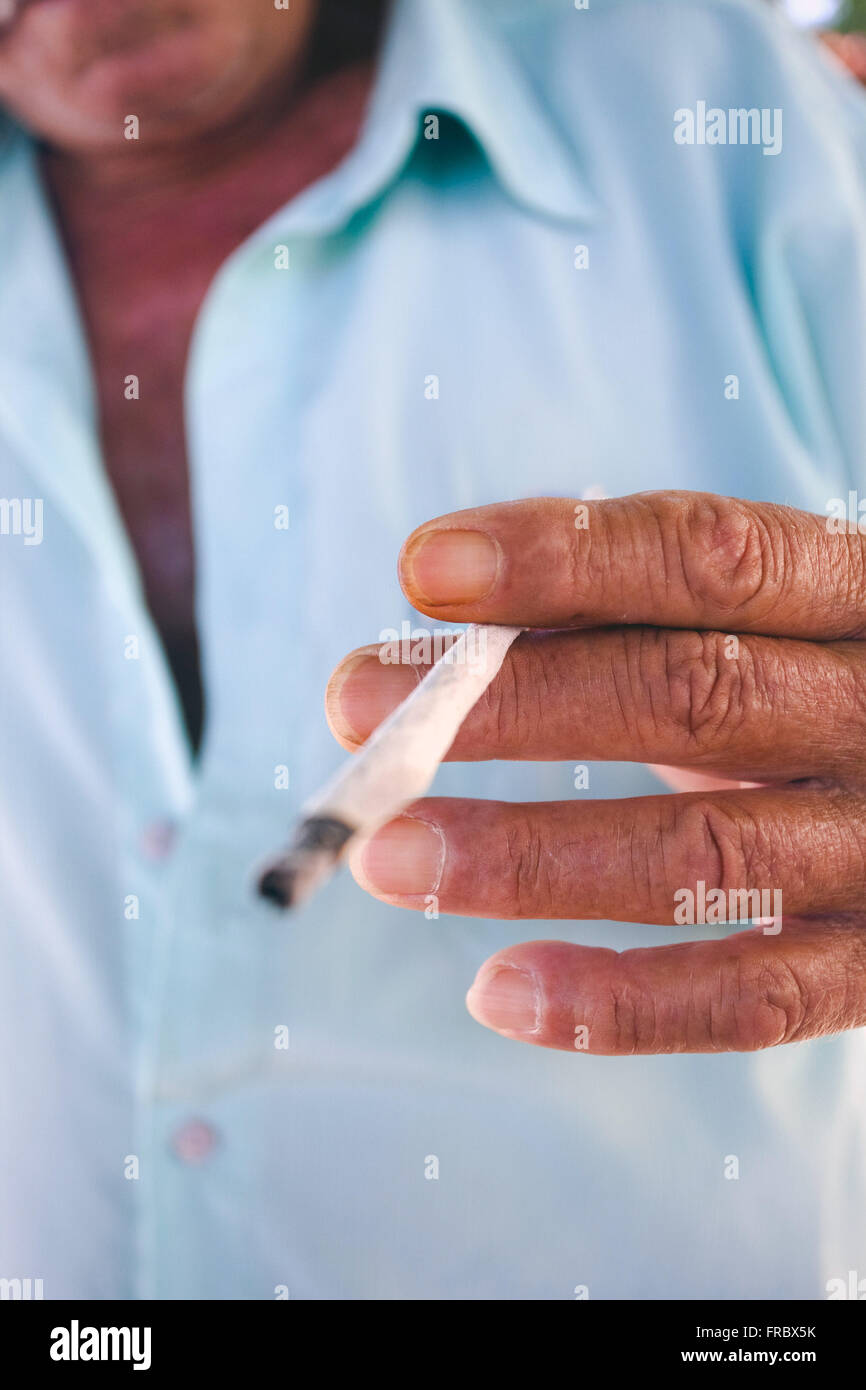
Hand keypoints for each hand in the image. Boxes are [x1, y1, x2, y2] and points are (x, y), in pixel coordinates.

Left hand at [326, 492, 865, 1054]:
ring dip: (530, 858)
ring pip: (702, 857)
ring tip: (389, 856)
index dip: (567, 558)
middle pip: (692, 696)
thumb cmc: (806, 692)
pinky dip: (617, 1004)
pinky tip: (496, 990)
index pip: (713, 557)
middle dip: (513, 703)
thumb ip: (631, 611)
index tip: (422, 569)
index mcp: (853, 599)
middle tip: (356, 708)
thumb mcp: (755, 627)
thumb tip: (439, 621)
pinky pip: (748, 998)